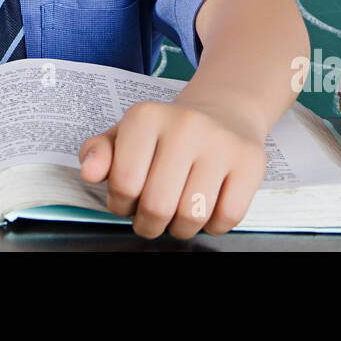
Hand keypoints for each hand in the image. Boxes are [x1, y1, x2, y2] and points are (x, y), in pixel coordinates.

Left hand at [77, 96, 266, 239]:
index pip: (124, 183)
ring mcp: (221, 142)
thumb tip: (89, 172)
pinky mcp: (250, 161)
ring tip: (177, 213)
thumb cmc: (166, 133)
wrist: (223, 112)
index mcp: (147, 116)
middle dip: (149, 224)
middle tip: (151, 217)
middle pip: (158, 206)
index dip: (121, 204)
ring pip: (193, 216)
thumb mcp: (126, 135)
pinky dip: (213, 225)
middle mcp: (185, 124)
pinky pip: (227, 217)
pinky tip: (207, 207)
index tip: (127, 199)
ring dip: (181, 228)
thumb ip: (99, 152)